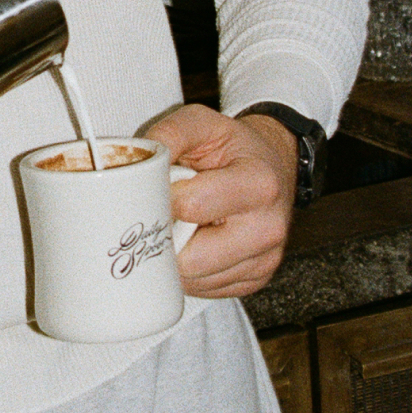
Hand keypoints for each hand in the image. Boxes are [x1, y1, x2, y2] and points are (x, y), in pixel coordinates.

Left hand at [144, 103, 298, 298]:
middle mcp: (268, 228)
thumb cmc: (232, 146)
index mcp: (258, 184)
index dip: (163, 198)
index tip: (158, 189)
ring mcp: (265, 261)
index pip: (191, 206)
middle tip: (160, 214)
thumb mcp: (202, 122)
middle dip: (165, 238)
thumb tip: (139, 162)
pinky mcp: (256, 281)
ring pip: (194, 279)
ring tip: (180, 225)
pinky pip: (205, 290)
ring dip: (175, 257)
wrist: (272, 166)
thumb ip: (169, 133)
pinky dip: (190, 270)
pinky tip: (193, 241)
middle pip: (192, 258)